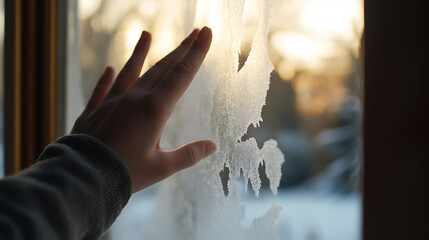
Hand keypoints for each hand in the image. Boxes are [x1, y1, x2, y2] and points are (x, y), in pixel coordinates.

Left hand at [72, 27, 215, 192]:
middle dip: (181, 49)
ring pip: (130, 72)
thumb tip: (212, 147)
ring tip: (146, 34)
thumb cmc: (124, 175)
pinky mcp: (93, 112)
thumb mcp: (161, 168)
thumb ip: (188, 155)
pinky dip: (106, 79)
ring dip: (140, 53)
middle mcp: (133, 99)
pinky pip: (102, 90)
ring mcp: (111, 103)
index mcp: (154, 109)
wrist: (81, 179)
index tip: (206, 33)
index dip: (196, 53)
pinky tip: (109, 69)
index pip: (181, 74)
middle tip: (194, 32)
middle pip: (161, 68)